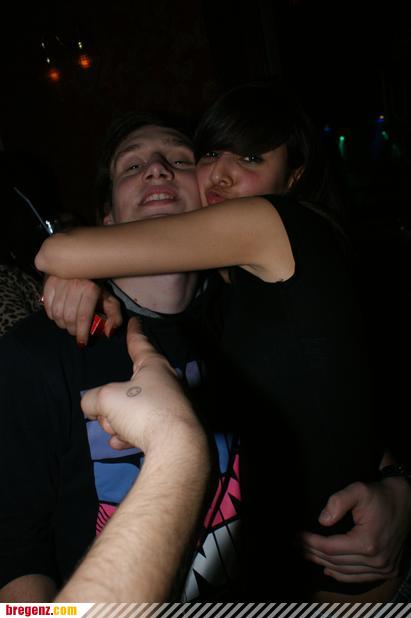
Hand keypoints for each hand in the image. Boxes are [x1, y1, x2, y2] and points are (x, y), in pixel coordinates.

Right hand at [42, 275, 122, 345]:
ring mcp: (60, 282)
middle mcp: (74, 284)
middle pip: (69, 316)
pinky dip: (52, 315)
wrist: (84, 268)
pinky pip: (47, 305)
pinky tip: (59, 315)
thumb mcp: (110, 301)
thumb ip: (114, 317)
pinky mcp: (49, 282)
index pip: (83, 316)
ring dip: (62, 324)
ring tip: (68, 324)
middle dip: (72, 330)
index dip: (82, 332)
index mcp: (90, 289)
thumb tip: (109, 333)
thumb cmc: (98, 288)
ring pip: (57, 313)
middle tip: (75, 332)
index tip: (82, 343)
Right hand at [81, 317, 202, 452]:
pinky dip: (130, 435)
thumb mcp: (107, 399)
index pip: (140, 344)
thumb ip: (93, 399)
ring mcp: (170, 408)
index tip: (135, 321)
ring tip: (117, 431)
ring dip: (119, 422)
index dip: (134, 333)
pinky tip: (121, 443)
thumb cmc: (144, 411)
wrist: (176, 447)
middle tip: (109, 414)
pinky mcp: (171, 430)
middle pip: (129, 386)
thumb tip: (93, 407)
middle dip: (113, 403)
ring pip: (133, 410)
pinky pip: (142, 429)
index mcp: (155, 367)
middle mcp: (166, 384)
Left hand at [301, 478, 410, 581]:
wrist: (406, 502)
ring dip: (324, 564)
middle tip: (296, 544)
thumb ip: (338, 501)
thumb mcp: (358, 490)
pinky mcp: (387, 570)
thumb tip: (322, 521)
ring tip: (307, 554)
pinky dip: (342, 575)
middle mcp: (376, 561)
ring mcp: (383, 568)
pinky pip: (359, 577)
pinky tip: (327, 569)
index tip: (296, 535)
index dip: (310, 541)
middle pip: (335, 561)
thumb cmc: (380, 495)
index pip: (329, 547)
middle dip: (312, 552)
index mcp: (368, 543)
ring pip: (345, 572)